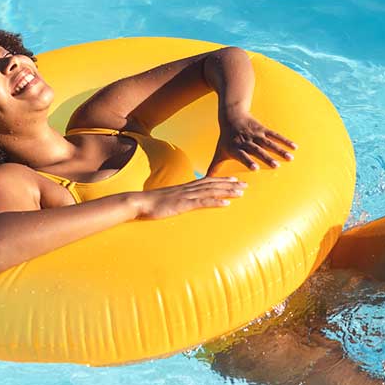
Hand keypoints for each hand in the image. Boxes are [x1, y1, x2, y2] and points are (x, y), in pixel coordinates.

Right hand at [131, 177, 245, 219]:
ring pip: (211, 191)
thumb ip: (178, 200)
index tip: (234, 179)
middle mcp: (188, 189)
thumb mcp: (167, 200)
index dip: (222, 180)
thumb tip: (184, 203)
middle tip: (245, 185)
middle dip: (230, 184)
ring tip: (241, 192)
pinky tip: (226, 203)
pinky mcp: (183, 204)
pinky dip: (216, 201)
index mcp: (185, 187)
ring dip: (227, 191)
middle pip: (213, 184)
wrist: (138, 203)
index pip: (207, 181)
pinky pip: (202, 202)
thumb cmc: (151, 203)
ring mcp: (186, 196)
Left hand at [217, 105, 295, 169]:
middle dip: (266, 157)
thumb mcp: (219, 151)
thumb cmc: (226, 138)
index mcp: (236, 148)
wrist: (232, 116)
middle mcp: (247, 141)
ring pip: (269, 143)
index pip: (242, 155)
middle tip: (275, 166)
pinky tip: (294, 146)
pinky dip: (285, 140)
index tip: (255, 169)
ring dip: (280, 150)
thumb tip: (206, 180)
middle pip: (257, 150)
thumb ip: (215, 166)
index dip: (248, 161)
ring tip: (290, 158)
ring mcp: (256, 135)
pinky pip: (275, 135)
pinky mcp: (263, 130)